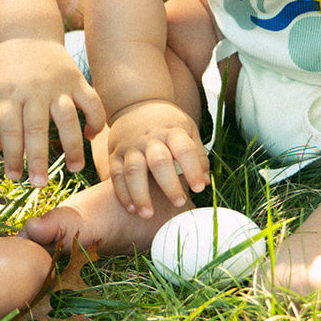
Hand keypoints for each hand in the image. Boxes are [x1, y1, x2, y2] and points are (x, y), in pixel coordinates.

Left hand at [0, 39, 105, 186]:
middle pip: (36, 128)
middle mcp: (34, 89)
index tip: (14, 177)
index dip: (12, 155)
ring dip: (72, 146)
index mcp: (9, 93)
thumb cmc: (4, 66)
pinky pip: (91, 101)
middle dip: (39, 159)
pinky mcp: (76, 78)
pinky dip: (95, 119)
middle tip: (40, 185)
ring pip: (67, 118)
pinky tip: (91, 136)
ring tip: (75, 169)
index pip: (10, 130)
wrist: (25, 30)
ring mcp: (58, 84)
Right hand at [106, 100, 208, 217]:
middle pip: (159, 161)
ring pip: (133, 170)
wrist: (135, 105)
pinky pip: (116, 175)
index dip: (193, 169)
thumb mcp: (187, 130)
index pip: (184, 149)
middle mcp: (150, 139)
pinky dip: (122, 193)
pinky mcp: (115, 154)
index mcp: (172, 131)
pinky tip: (131, 209)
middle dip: (169, 184)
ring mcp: (131, 146)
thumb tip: (205, 181)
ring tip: (148, 214)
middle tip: (178, 203)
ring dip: (140, 194)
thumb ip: (197, 155)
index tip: (199, 188)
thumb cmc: (168, 125)